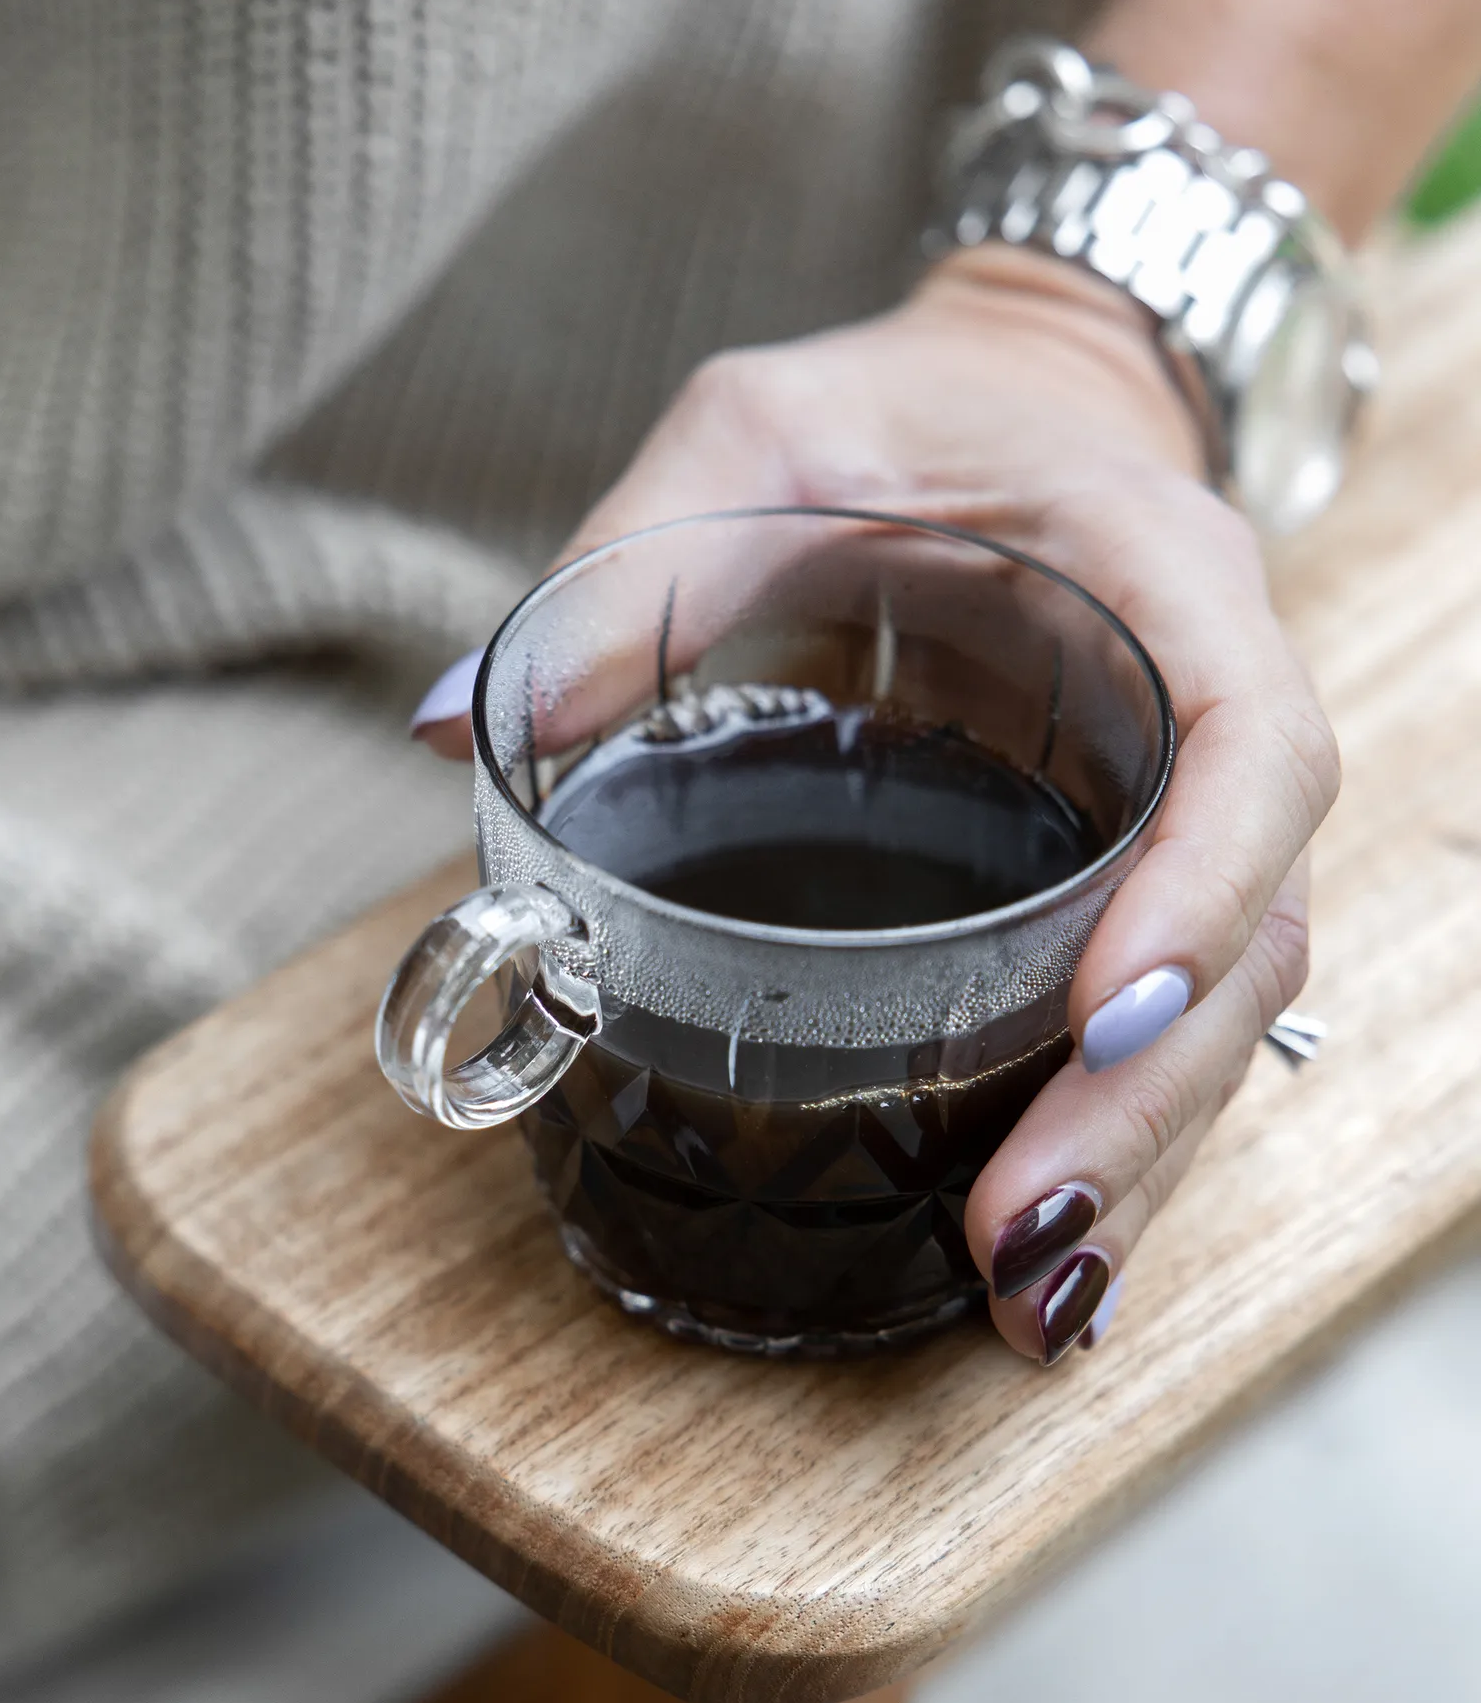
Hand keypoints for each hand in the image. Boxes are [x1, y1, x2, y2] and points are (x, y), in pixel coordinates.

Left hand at [415, 247, 1338, 1363]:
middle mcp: (1208, 720)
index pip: (1251, 752)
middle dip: (1145, 1104)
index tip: (1097, 1015)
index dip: (1202, 889)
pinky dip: (1120, 1154)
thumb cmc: (905, 412)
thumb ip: (624, 565)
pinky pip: (1167, 1034)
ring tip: (1031, 1302)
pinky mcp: (1138, 891)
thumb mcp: (757, 435)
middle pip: (1252, 940)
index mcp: (1163, 587)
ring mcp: (1187, 823)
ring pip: (1227, 1019)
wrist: (1021, 400)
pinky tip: (1049, 1272)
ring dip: (1139, 1168)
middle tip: (1021, 1233)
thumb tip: (450, 727)